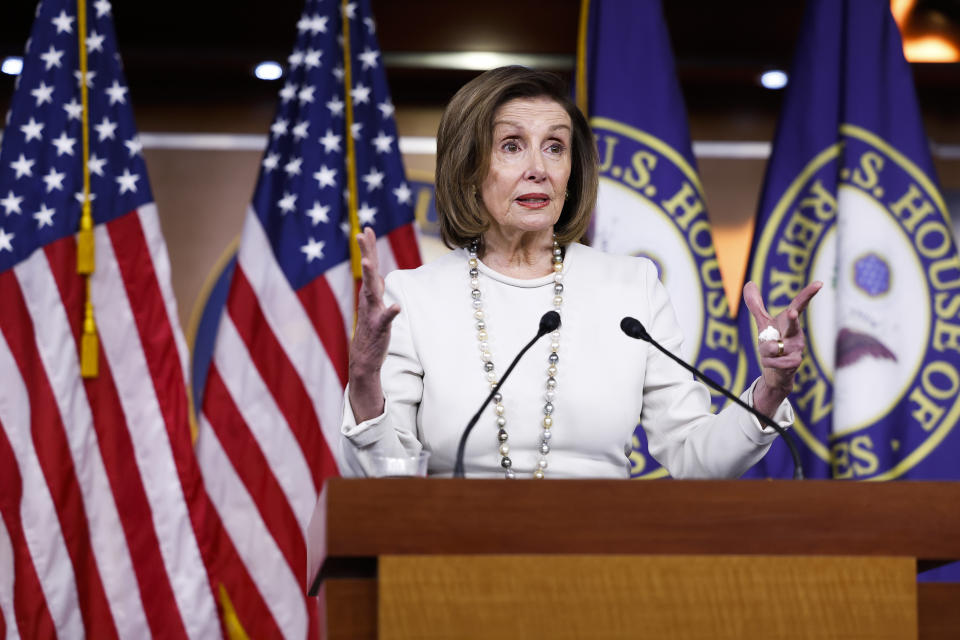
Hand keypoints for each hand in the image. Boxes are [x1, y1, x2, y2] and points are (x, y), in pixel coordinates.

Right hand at [348, 227, 400, 420]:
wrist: (364, 359)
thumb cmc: (372, 332)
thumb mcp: (375, 307)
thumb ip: (377, 291)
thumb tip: (381, 276)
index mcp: (370, 294)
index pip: (369, 266)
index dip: (368, 248)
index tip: (365, 228)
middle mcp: (369, 300)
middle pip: (368, 272)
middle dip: (365, 252)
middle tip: (361, 232)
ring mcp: (373, 313)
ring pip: (371, 292)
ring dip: (371, 278)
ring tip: (369, 263)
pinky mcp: (379, 327)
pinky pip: (385, 318)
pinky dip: (390, 312)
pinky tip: (395, 306)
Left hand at [742, 280, 821, 414]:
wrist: (775, 369)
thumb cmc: (773, 343)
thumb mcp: (763, 323)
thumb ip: (756, 304)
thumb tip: (749, 282)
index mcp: (790, 321)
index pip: (799, 305)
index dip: (808, 294)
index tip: (819, 283)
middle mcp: (797, 333)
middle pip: (793, 324)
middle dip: (792, 319)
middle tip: (791, 312)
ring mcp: (798, 348)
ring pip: (772, 346)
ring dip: (765, 350)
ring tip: (770, 353)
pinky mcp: (795, 362)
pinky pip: (772, 360)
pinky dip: (767, 361)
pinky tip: (772, 363)